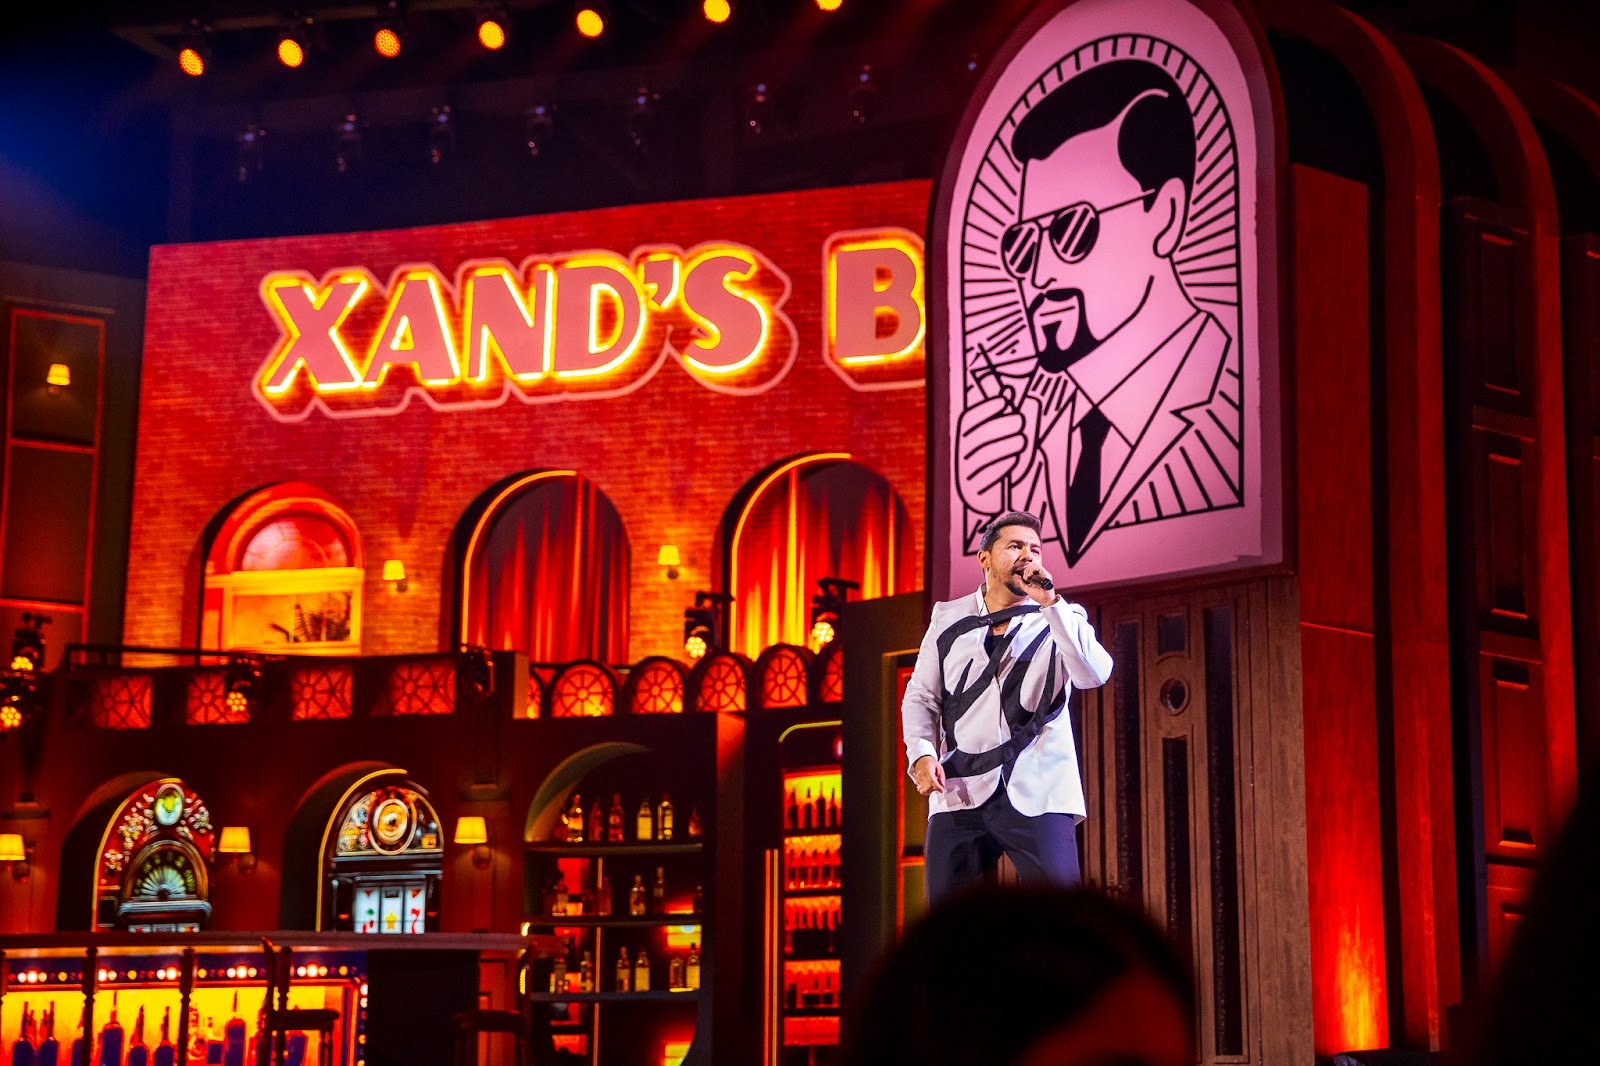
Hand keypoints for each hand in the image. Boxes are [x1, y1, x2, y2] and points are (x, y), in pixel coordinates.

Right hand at [911, 755, 945, 796]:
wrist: (921, 760)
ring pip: (924, 790)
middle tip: (938, 786)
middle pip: (927, 787)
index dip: (937, 786)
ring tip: (933, 786)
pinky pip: (921, 790)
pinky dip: (926, 791)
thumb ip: (942, 776)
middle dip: (934, 789)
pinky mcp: (917, 782)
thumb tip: (942, 786)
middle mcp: (922, 775)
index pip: (931, 780)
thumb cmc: (930, 763)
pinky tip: (929, 787)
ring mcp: (918, 779)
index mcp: (928, 769)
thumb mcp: (939, 767)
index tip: (941, 790)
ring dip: (930, 791)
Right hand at [955, 392, 1028, 513]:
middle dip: (1001, 425)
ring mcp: (964, 476)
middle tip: (1020, 420)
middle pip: (979, 436)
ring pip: (986, 455)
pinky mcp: (973, 493)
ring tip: (1022, 440)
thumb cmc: (991, 461)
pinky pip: (990, 475)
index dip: (985, 408)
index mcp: (956, 440)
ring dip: (1007, 445)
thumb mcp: (991, 438)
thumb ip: (998, 417)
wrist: (983, 496)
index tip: (1004, 400)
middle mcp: (957, 457)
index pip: (968, 420)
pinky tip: (1014, 458)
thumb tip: (1008, 392)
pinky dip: (1004, 464)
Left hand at [1019, 560, 1057, 604]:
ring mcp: (1045, 574)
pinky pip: (1039, 568)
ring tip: (1026, 577)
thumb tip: (1016, 576)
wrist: (1045, 601)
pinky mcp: (1047, 575)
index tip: (1023, 577)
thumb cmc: (1037, 595)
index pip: (1031, 567)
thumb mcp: (1027, 588)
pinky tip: (1029, 576)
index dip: (1025, 569)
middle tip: (1024, 578)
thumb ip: (1021, 582)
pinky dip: (1032, 570)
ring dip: (1028, 570)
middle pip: (1033, 565)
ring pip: (1035, 565)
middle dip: (1026, 569)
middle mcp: (1042, 574)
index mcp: (1038, 576)